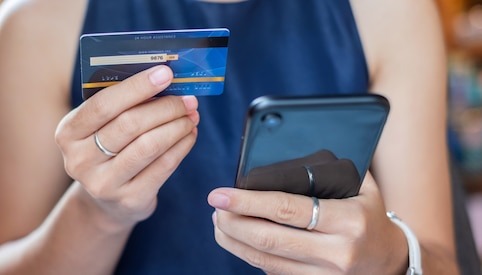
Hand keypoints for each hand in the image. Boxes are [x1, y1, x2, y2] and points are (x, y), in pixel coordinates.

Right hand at [55, 65, 198, 226]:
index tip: (166, 73)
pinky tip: (189, 135)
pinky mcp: (130, 200)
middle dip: (165, 107)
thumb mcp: (101, 128)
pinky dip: (181, 146)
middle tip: (188, 99)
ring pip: (149, 146)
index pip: (103, 104)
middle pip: (129, 125)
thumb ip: (122, 104)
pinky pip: (163, 167)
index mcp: (68, 133)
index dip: (137, 86)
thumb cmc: (107, 150)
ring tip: (191, 116)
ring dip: (176, 126)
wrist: (106, 201)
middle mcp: (80, 160)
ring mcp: (103, 184)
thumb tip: (164, 79)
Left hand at [208, 173, 408, 273]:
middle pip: (269, 239)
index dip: (248, 202)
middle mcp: (336, 252)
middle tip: (215, 207)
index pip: (287, 210)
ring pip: (265, 260)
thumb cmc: (368, 213)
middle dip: (233, 222)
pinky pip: (273, 273)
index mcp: (347, 220)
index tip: (221, 193)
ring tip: (219, 221)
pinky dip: (250, 256)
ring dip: (234, 241)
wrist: (389, 259)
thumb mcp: (360, 186)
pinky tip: (238, 240)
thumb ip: (324, 170)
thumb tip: (277, 153)